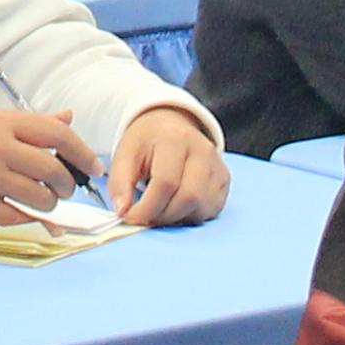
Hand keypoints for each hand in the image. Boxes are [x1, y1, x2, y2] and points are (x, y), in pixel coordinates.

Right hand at [0, 108, 97, 223]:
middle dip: (67, 185)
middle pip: (54, 171)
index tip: (94, 167)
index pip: (58, 136)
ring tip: (43, 199)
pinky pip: (18, 217)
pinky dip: (27, 217)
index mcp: (4, 123)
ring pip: (41, 198)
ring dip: (49, 203)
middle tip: (64, 188)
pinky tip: (24, 211)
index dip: (83, 153)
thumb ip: (33, 122)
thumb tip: (69, 118)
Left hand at [104, 105, 228, 226]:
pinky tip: (175, 207)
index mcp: (175, 139)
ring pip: (202, 207)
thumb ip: (120, 183)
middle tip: (144, 218)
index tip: (129, 218)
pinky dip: (190, 216)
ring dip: (177, 218)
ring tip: (158, 210)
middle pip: (189, 197)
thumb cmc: (146, 142)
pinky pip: (210, 209)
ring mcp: (218, 165)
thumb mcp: (124, 154)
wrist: (170, 126)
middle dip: (163, 216)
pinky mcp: (224, 180)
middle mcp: (203, 151)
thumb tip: (122, 212)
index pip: (166, 182)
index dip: (147, 207)